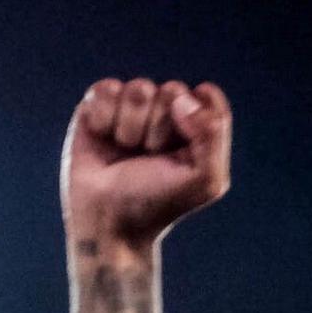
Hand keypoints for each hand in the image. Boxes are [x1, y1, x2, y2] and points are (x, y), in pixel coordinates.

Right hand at [62, 78, 230, 250]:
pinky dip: (104, 118)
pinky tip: (104, 140)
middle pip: (173, 91)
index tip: (183, 151)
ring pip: (139, 89)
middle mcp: (164, 114)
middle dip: (161, 129)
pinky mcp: (97, 107)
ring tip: (125, 153)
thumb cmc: (156, 204)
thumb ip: (214, 134)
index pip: (207, 98)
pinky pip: (106, 89)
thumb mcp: (205, 181)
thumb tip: (181, 99)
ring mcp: (131, 109)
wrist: (108, 222)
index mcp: (194, 130)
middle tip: (150, 159)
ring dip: (132, 128)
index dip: (196, 120)